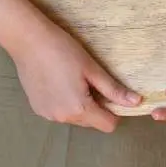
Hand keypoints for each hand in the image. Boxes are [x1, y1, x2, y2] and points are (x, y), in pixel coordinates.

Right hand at [10, 23, 139, 132]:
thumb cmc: (63, 50)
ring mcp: (47, 115)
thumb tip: (137, 102)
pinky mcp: (37, 108)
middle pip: (91, 122)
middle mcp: (62, 118)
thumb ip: (113, 89)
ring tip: (72, 78)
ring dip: (79, 105)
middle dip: (96, 106)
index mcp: (79, 109)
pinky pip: (59, 112)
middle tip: (90, 80)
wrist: (28, 41)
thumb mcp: (92, 68)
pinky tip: (57, 81)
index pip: (108, 125)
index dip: (114, 111)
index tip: (110, 92)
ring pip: (74, 117)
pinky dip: (63, 102)